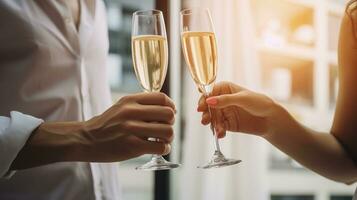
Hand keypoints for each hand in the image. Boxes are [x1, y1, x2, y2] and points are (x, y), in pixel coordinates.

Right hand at [12, 92, 175, 169]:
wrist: (86, 140)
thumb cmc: (107, 124)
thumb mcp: (122, 106)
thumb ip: (141, 105)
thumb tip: (167, 109)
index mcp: (130, 100)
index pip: (162, 98)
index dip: (171, 106)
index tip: (170, 113)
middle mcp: (131, 112)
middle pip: (168, 114)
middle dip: (170, 123)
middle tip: (164, 129)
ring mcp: (132, 129)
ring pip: (167, 131)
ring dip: (168, 138)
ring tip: (161, 140)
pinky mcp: (132, 146)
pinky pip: (160, 147)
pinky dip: (164, 149)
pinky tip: (158, 148)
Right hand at [197, 81, 285, 137]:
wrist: (271, 119)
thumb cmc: (259, 103)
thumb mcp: (242, 99)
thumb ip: (225, 100)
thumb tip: (209, 100)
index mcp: (225, 89)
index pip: (210, 92)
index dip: (204, 99)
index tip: (201, 107)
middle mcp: (223, 100)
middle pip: (208, 106)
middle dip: (206, 114)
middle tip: (205, 120)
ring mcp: (224, 112)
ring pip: (212, 118)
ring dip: (212, 124)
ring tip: (217, 130)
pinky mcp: (227, 124)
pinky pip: (219, 127)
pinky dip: (218, 131)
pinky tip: (221, 134)